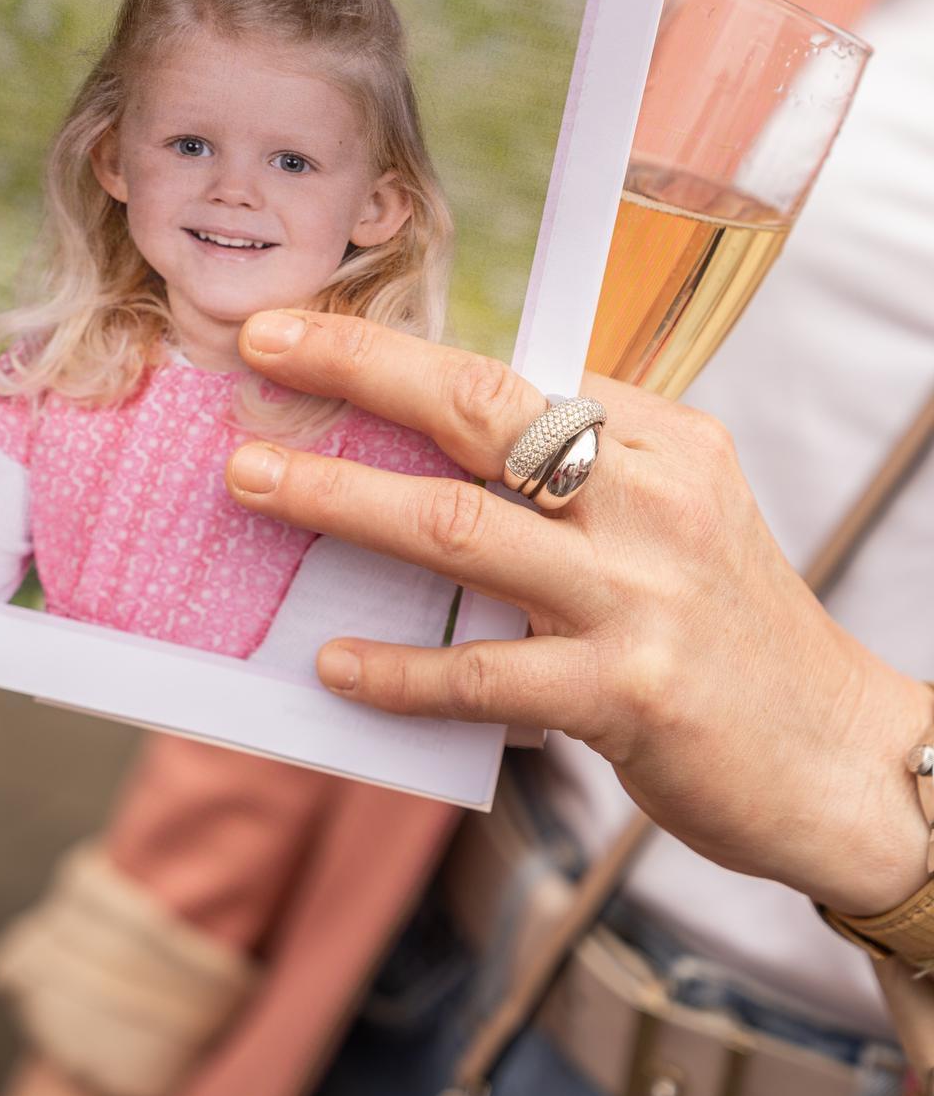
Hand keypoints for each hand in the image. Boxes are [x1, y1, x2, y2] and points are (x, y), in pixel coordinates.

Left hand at [227, 310, 932, 917]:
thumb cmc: (735, 632)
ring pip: (458, 526)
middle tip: (266, 347)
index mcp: (661, 440)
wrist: (841, 756)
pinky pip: (482, 673)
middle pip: (479, 409)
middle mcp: (649, 497)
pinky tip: (336, 664)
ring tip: (253, 480)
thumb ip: (581, 478)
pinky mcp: (626, 693)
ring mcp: (637, 593)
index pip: (512, 376)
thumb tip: (441, 455)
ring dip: (340, 498)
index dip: (403, 354)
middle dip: (361, 368)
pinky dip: (401, 670)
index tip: (315, 339)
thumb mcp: (681, 516)